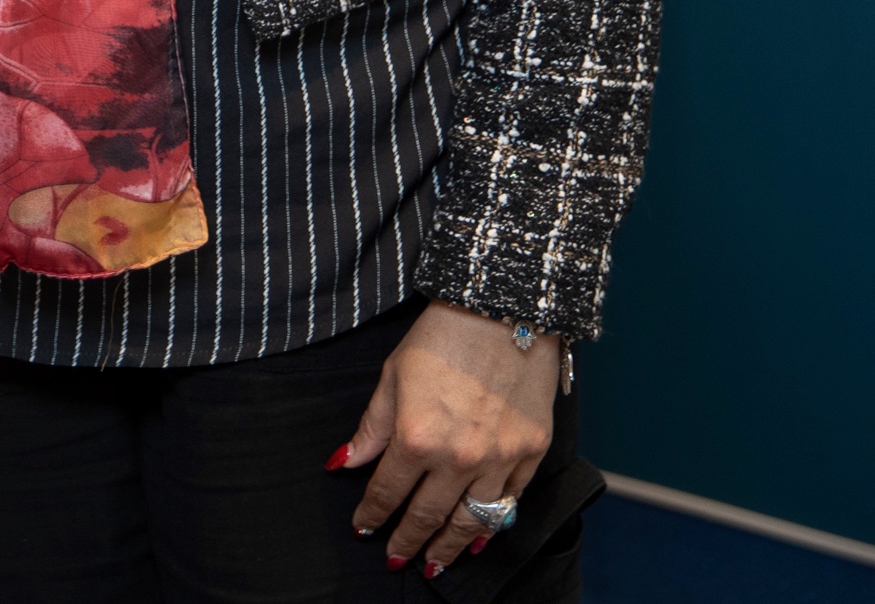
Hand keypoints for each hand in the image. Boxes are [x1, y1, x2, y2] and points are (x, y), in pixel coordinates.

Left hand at [334, 301, 558, 576]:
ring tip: (433, 565)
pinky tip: (477, 537)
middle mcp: (458, 456)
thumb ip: (371, 427)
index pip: (387, 491)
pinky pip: (510, 502)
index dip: (372, 514)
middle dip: (407, 541)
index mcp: (416, 436)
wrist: (501, 308)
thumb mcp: (392, 376)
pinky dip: (492, 525)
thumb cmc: (441, 337)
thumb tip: (344, 462)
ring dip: (448, 547)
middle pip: (427, 515)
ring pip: (471, 520)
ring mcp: (498, 458)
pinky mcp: (530, 452)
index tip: (364, 529)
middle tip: (395, 558)